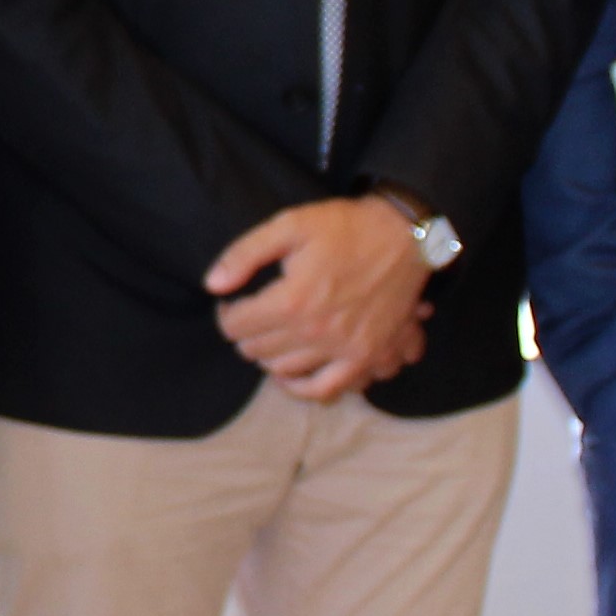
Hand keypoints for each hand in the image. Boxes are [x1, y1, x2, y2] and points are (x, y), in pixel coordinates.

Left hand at [209, 197, 433, 403]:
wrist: (404, 237)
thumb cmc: (345, 228)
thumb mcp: (290, 225)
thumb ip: (244, 253)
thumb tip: (212, 284)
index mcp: (292, 300)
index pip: (236, 326)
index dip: (226, 314)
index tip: (231, 304)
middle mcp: (315, 332)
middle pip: (256, 350)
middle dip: (245, 333)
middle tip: (250, 318)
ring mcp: (343, 349)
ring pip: (283, 371)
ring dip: (268, 357)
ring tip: (270, 338)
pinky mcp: (366, 358)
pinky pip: (326, 390)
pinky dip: (303, 389)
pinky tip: (291, 376)